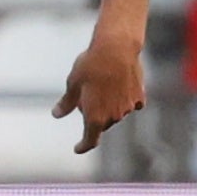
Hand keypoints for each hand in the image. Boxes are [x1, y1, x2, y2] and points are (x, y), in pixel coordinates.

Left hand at [54, 30, 146, 154]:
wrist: (117, 48)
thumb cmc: (91, 65)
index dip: (83, 146)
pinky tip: (119, 86)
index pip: (90, 140)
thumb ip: (67, 103)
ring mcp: (129, 107)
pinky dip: (124, 100)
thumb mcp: (73, 83)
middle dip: (94, 117)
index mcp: (95, 117)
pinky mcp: (139, 96)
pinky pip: (131, 104)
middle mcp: (113, 116)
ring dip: (109, 107)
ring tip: (102, 85)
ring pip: (116, 114)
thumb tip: (57, 114)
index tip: (77, 148)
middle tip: (85, 96)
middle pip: (102, 124)